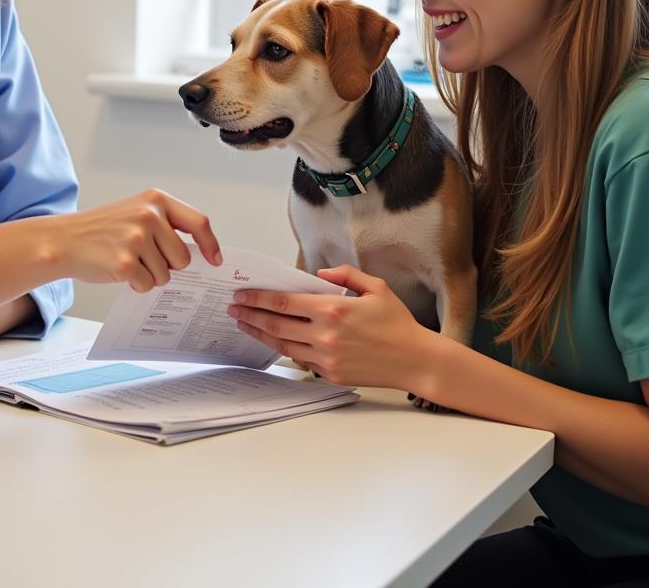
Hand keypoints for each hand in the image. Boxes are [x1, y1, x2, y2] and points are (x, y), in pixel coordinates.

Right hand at [45, 188, 221, 292]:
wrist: (63, 240)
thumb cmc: (102, 230)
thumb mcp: (136, 212)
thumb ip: (166, 225)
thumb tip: (201, 254)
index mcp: (156, 200)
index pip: (199, 223)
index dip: (211, 244)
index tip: (215, 260)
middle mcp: (149, 215)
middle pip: (183, 258)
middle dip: (168, 266)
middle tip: (143, 258)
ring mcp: (137, 238)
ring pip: (166, 275)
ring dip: (149, 276)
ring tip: (127, 260)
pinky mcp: (125, 262)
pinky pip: (148, 285)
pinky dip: (136, 285)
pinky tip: (119, 271)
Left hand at [227, 265, 432, 388]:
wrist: (415, 360)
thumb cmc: (397, 322)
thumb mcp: (375, 287)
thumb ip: (345, 275)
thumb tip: (320, 275)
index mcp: (333, 309)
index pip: (284, 302)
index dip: (259, 298)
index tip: (242, 294)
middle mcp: (325, 335)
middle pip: (276, 325)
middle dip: (250, 315)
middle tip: (233, 308)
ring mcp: (326, 357)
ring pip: (283, 345)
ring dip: (260, 334)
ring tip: (244, 324)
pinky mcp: (330, 373)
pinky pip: (300, 359)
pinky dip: (283, 349)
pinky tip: (272, 341)